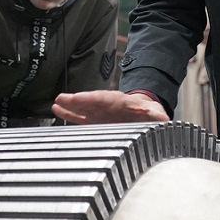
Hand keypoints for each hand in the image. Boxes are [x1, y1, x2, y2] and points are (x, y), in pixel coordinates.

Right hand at [52, 90, 169, 123]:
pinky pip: (79, 117)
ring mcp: (98, 113)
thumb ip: (158, 117)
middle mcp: (106, 107)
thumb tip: (163, 119)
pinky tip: (57, 110)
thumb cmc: (149, 113)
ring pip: (82, 108)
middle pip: (89, 102)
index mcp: (120, 103)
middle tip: (61, 99)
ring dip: (69, 107)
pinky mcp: (94, 121)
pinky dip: (68, 114)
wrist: (145, 113)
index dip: (90, 99)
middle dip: (75, 101)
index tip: (78, 98)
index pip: (103, 99)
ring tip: (55, 104)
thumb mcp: (156, 115)